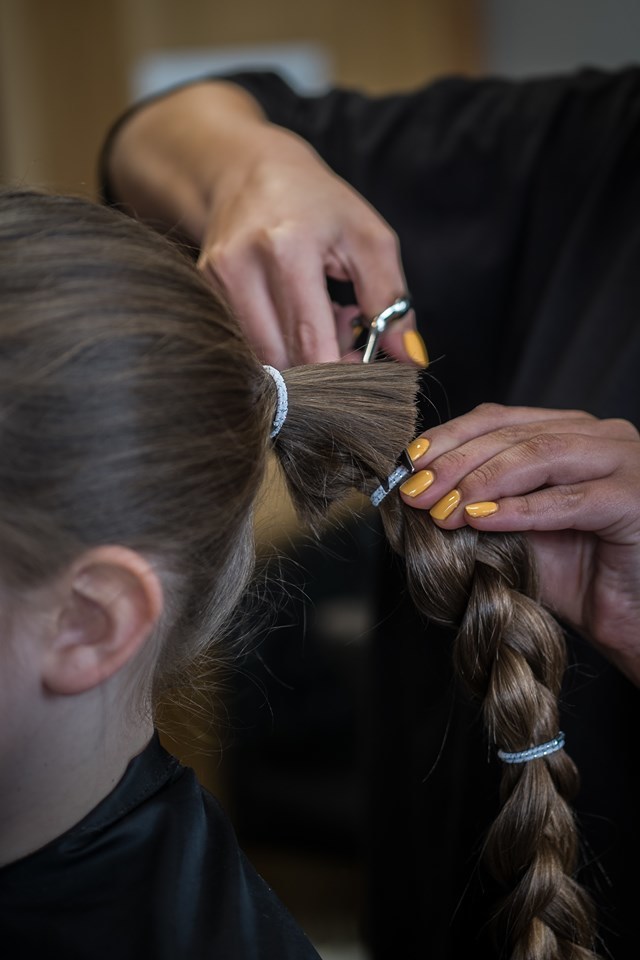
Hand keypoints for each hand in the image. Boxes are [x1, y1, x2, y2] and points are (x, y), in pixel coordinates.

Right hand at [105, 81, 426, 368]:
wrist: (247, 170)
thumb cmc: (317, 204)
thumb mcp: (369, 239)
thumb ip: (391, 301)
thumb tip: (408, 359)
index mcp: (288, 248)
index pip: (311, 344)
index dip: (340, 372)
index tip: (363, 367)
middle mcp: (242, 266)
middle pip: (283, 359)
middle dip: (320, 364)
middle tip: (343, 334)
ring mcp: (216, 281)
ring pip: (262, 358)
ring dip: (295, 355)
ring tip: (316, 320)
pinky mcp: (204, 291)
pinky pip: (245, 342)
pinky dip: (274, 341)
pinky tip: (289, 313)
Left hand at [400, 404, 639, 683]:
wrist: (633, 621)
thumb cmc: (579, 578)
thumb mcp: (516, 533)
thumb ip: (477, 506)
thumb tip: (417, 494)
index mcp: (570, 432)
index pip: (498, 419)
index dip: (448, 438)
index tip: (408, 465)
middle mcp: (600, 436)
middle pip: (513, 434)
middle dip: (455, 463)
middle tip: (416, 492)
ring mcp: (622, 461)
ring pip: (538, 456)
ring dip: (480, 482)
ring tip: (442, 509)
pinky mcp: (634, 498)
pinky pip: (567, 500)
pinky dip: (518, 509)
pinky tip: (480, 519)